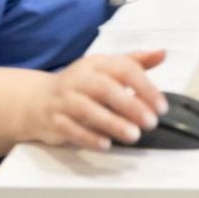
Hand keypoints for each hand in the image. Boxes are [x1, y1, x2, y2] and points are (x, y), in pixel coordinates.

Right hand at [20, 50, 168, 151]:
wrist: (36, 100)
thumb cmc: (81, 85)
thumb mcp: (106, 69)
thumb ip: (135, 63)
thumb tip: (162, 54)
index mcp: (96, 64)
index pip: (123, 69)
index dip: (144, 86)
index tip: (160, 105)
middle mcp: (79, 79)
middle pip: (105, 89)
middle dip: (131, 105)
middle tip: (151, 121)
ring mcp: (64, 100)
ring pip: (87, 110)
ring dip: (112, 123)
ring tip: (134, 135)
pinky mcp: (54, 121)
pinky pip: (70, 129)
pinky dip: (89, 137)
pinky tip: (106, 144)